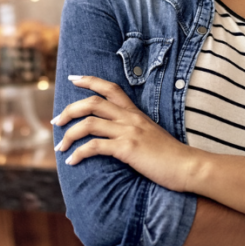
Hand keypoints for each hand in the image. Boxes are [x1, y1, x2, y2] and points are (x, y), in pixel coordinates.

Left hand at [52, 75, 200, 192]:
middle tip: (55, 122)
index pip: (110, 88)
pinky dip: (79, 153)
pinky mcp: (127, 148)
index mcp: (135, 113)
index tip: (73, 78)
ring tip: (59, 147)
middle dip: (69, 110)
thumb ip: (135, 130)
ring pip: (88, 123)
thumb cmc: (171, 156)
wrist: (188, 167)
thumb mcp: (151, 136)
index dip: (90, 80)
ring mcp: (128, 132)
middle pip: (92, 103)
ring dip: (69, 135)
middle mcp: (130, 118)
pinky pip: (94, 147)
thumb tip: (119, 136)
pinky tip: (72, 162)